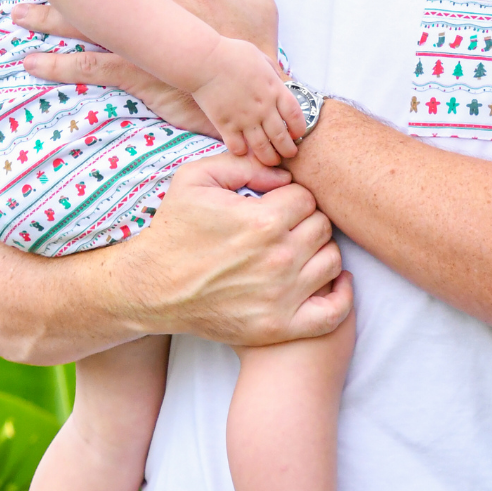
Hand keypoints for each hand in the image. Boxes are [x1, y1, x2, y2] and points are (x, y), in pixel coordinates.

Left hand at [18, 0, 277, 55]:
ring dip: (48, 19)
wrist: (259, 101)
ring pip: (87, 28)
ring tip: (15, 13)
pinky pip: (91, 68)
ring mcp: (146, 46)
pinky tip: (31, 62)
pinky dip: (59, 66)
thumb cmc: (260, 52)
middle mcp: (159, 13)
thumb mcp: (258, 1)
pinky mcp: (140, 77)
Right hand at [132, 151, 352, 345]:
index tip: (275, 205)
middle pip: (322, 227)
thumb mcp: (195, 178)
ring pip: (332, 261)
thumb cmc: (173, 231)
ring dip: (319, 252)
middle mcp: (279, 259)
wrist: (150, 288)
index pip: (307, 198)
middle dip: (305, 221)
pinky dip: (341, 295)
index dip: (291, 197)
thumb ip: (244, 164)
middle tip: (284, 227)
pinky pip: (334, 313)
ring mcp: (282, 296)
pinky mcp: (280, 326)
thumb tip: (285, 175)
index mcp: (263, 221)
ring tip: (297, 250)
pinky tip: (334, 281)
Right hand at [192, 36, 304, 165]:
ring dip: (268, 157)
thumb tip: (278, 78)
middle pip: (281, 137)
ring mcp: (245, 118)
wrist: (205, 61)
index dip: (299, 129)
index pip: (296, 116)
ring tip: (270, 161)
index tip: (296, 134)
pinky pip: (238, 146)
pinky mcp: (226, 125)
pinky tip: (243, 150)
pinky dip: (242, 152)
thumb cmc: (232, 54)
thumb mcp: (261, 57)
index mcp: (274, 90)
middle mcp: (263, 108)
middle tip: (288, 154)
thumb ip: (272, 71)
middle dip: (288, 150)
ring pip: (262, 147)